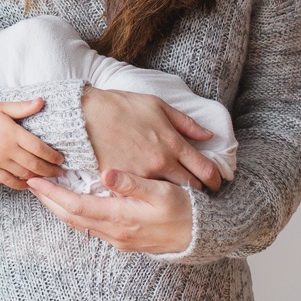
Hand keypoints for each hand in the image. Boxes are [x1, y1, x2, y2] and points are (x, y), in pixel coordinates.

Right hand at [0, 99, 64, 189]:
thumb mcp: (2, 107)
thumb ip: (23, 107)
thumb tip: (42, 101)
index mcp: (13, 133)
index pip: (39, 148)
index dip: (52, 155)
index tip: (61, 158)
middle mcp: (7, 150)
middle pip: (35, 164)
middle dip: (50, 170)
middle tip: (60, 171)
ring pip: (24, 174)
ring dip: (39, 177)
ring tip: (49, 177)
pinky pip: (9, 181)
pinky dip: (22, 184)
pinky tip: (29, 183)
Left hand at [27, 170, 192, 252]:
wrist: (203, 237)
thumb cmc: (185, 210)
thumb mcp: (161, 192)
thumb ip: (132, 183)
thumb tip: (106, 174)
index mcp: (120, 218)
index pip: (75, 206)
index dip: (53, 194)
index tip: (35, 181)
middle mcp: (115, 232)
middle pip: (71, 218)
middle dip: (49, 201)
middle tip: (31, 184)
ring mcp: (119, 239)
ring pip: (79, 224)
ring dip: (60, 208)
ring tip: (46, 192)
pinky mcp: (124, 240)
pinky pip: (91, 227)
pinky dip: (76, 215)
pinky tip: (72, 203)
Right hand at [82, 88, 221, 190]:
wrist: (84, 115)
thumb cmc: (120, 106)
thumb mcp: (157, 105)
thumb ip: (186, 123)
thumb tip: (208, 136)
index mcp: (172, 144)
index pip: (205, 170)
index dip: (215, 180)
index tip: (216, 183)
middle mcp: (161, 163)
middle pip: (191, 187)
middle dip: (199, 190)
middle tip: (199, 190)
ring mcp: (142, 175)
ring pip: (168, 194)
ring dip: (174, 194)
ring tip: (176, 192)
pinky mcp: (124, 183)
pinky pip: (143, 195)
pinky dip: (148, 195)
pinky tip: (150, 193)